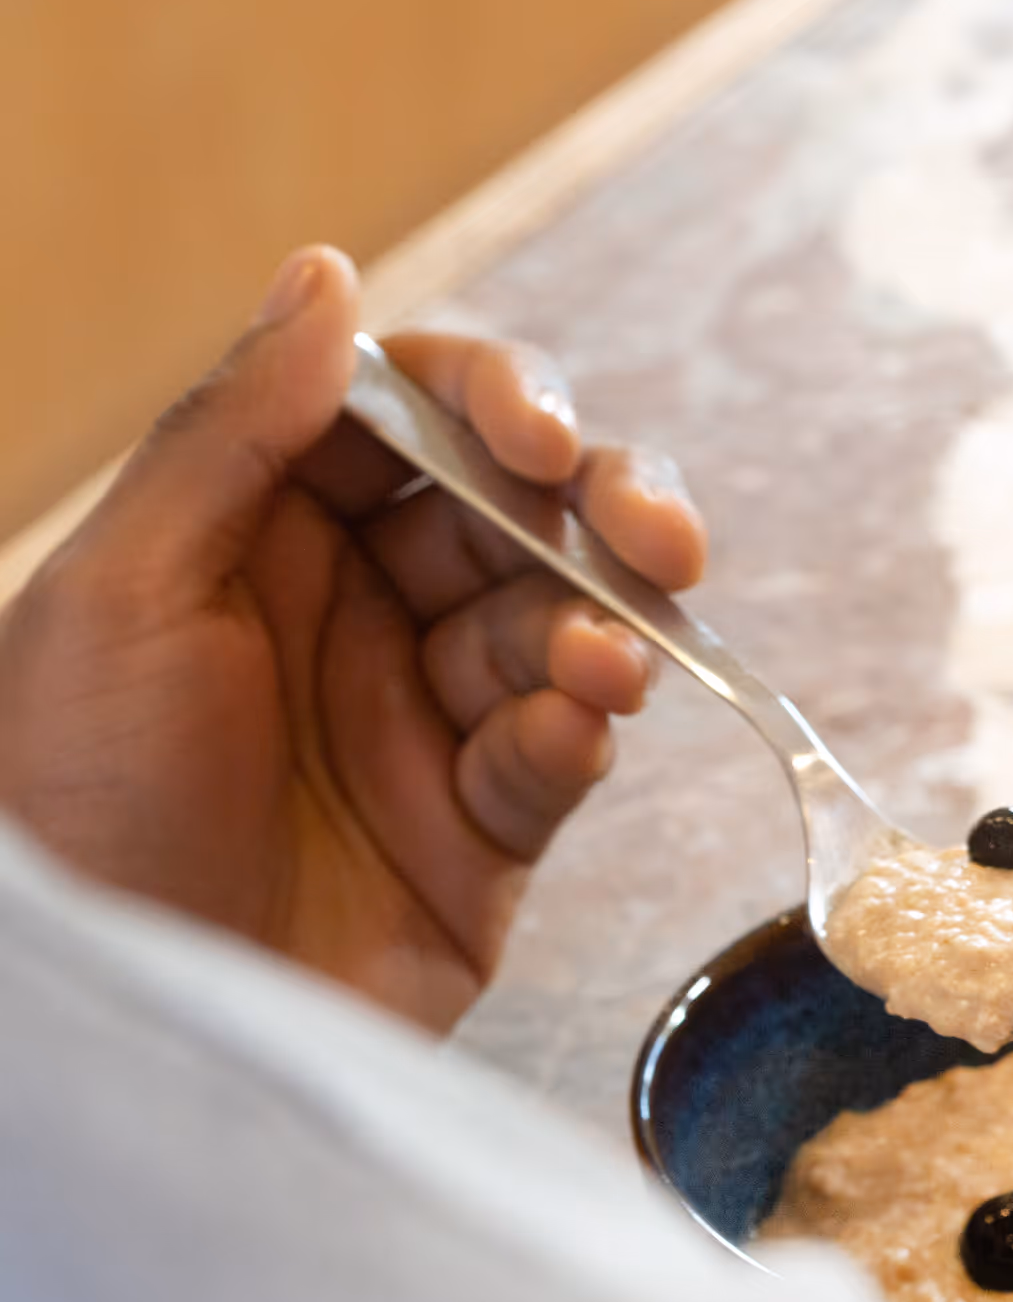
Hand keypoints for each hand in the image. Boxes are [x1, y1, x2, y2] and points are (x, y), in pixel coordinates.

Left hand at [0, 246, 706, 1031]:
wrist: (116, 1029)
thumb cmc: (71, 804)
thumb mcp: (120, 594)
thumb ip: (233, 433)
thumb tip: (329, 272)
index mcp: (259, 533)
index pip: (407, 416)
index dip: (491, 402)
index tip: (535, 434)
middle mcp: (355, 613)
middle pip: (518, 510)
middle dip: (600, 507)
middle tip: (652, 536)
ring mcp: (427, 721)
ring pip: (565, 623)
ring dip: (602, 626)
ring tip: (603, 661)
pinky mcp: (485, 832)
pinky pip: (562, 751)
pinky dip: (580, 729)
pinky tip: (571, 728)